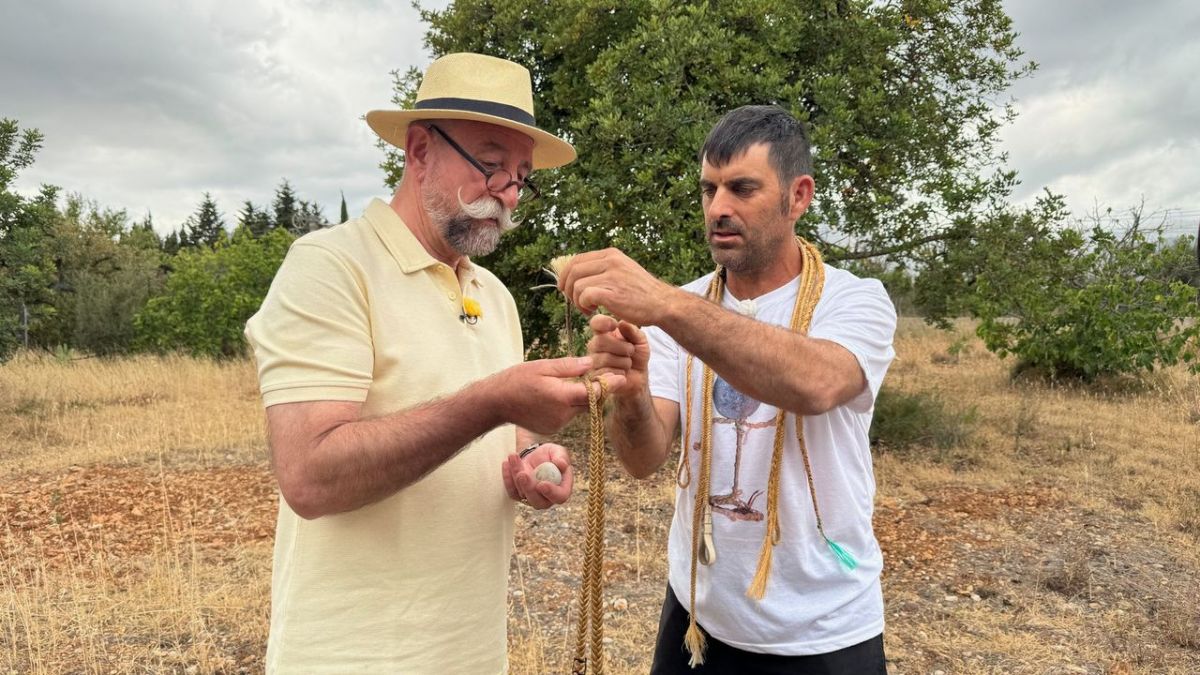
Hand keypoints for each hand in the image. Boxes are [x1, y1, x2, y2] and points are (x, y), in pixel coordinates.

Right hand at [491, 356, 625, 434]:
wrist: (496, 403)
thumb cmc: (517, 380)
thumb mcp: (543, 367)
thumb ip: (569, 367)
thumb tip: (591, 363)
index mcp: (562, 397)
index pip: (594, 392)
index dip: (609, 385)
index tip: (621, 377)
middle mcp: (563, 414)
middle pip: (590, 403)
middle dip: (598, 391)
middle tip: (605, 375)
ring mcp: (558, 424)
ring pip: (579, 410)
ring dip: (583, 398)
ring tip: (581, 382)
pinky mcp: (552, 429)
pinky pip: (569, 416)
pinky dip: (570, 405)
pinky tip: (563, 394)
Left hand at [501, 442, 572, 508]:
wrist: (535, 454)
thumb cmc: (550, 455)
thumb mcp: (558, 451)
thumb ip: (561, 457)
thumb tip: (561, 464)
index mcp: (562, 488)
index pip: (560, 496)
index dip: (551, 492)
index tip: (542, 484)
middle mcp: (547, 498)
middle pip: (538, 502)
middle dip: (529, 488)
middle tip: (523, 474)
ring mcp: (531, 498)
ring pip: (522, 494)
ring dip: (516, 475)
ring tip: (514, 457)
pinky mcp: (518, 494)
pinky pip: (511, 491)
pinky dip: (507, 477)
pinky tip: (506, 463)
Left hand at [557, 248, 675, 325]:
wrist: (663, 304)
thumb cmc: (642, 293)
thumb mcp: (623, 271)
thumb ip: (604, 270)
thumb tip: (578, 275)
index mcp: (611, 255)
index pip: (576, 259)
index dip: (565, 275)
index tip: (564, 288)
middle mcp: (611, 261)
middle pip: (573, 271)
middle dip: (568, 288)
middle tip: (575, 302)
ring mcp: (612, 276)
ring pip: (577, 285)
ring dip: (577, 300)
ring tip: (588, 309)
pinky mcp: (612, 293)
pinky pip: (585, 296)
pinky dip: (584, 306)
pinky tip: (593, 311)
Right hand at [586, 314, 649, 397]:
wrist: (638, 378)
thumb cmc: (637, 356)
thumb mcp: (641, 341)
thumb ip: (633, 331)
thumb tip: (621, 323)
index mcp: (604, 332)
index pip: (596, 322)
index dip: (603, 322)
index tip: (614, 325)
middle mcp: (595, 345)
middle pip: (601, 341)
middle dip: (622, 347)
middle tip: (631, 351)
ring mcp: (592, 361)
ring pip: (605, 358)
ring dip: (623, 362)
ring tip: (628, 364)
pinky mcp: (594, 376)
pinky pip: (605, 372)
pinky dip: (620, 373)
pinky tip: (622, 374)